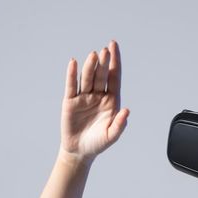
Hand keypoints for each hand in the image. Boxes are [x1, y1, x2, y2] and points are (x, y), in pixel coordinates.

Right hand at [59, 40, 128, 162]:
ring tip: (93, 55)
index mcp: (111, 100)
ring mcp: (84, 97)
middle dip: (104, 63)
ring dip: (90, 66)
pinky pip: (72, 86)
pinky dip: (72, 75)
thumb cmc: (98, 143)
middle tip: (105, 50)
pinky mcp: (70, 101)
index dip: (115, 62)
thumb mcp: (111, 136)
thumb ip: (120, 124)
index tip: (114, 47)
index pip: (114, 77)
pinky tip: (74, 63)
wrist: (79, 151)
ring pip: (87, 78)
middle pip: (101, 75)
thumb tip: (127, 111)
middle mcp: (98, 95)